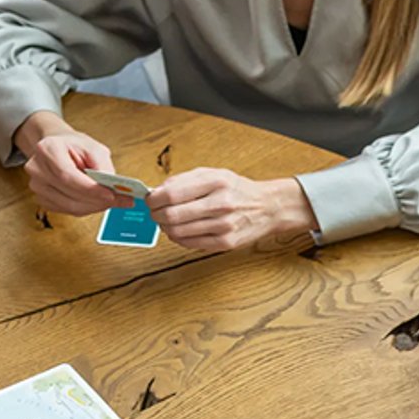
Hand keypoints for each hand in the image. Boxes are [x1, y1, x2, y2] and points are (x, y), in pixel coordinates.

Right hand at [15, 114, 128, 216]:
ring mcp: (37, 186)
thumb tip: (112, 186)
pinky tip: (95, 202)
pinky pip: (67, 210)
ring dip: (93, 206)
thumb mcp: (92, 147)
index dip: (90, 189)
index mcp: (48, 149)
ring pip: (70, 206)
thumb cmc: (73, 145)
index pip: (67, 175)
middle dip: (97, 200)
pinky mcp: (42, 198)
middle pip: (69, 194)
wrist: (57, 147)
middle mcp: (37, 168)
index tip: (110, 195)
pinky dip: (85, 208)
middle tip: (119, 201)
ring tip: (111, 202)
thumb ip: (102, 165)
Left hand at [146, 169, 313, 250]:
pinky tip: (179, 231)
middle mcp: (220, 204)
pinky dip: (178, 238)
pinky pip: (190, 244)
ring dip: (165, 228)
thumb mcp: (214, 174)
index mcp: (215, 182)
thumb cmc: (238, 190)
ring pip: (178, 232)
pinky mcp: (225, 243)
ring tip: (167, 222)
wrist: (268, 207)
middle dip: (156, 215)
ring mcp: (223, 226)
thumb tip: (158, 191)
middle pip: (172, 215)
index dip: (154, 199)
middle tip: (155, 212)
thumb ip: (185, 180)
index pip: (172, 194)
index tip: (150, 200)